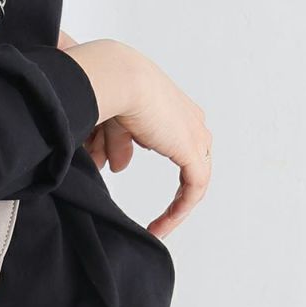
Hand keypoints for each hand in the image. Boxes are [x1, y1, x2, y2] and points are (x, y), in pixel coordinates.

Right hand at [58, 33, 212, 241]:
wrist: (117, 78)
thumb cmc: (110, 88)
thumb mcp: (113, 123)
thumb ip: (118, 145)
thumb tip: (117, 167)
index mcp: (174, 106)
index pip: (174, 136)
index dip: (159, 156)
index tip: (141, 176)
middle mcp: (190, 119)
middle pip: (183, 157)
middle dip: (164, 185)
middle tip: (148, 210)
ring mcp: (195, 135)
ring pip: (193, 176)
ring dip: (173, 203)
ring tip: (153, 227)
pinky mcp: (193, 152)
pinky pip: (194, 189)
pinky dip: (178, 210)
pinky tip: (160, 228)